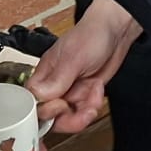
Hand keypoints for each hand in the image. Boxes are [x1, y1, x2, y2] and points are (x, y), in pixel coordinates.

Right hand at [28, 0, 141, 132]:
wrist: (116, 32)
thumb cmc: (90, 35)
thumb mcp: (72, 58)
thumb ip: (56, 80)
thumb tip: (37, 96)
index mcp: (43, 77)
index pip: (34, 105)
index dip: (47, 113)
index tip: (61, 107)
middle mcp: (54, 87)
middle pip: (52, 118)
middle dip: (70, 119)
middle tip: (83, 111)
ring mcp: (69, 92)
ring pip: (69, 118)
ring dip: (84, 113)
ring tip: (94, 98)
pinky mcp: (83, 95)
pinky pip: (83, 112)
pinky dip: (93, 106)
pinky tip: (97, 91)